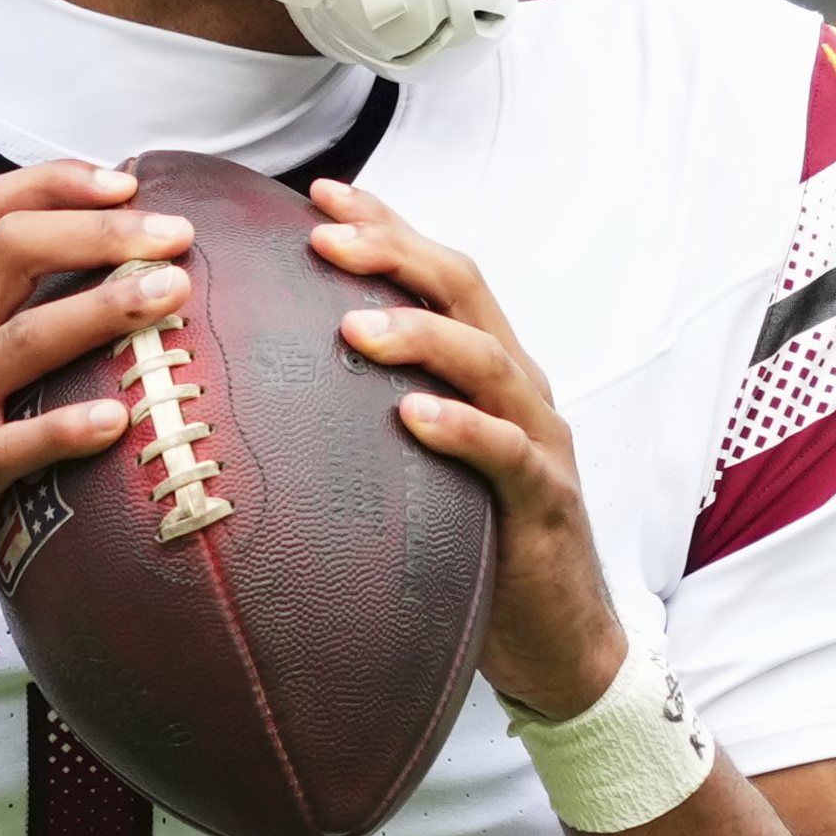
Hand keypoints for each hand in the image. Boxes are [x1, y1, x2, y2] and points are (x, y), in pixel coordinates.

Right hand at [0, 162, 188, 649]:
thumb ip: (14, 347)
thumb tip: (115, 312)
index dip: (59, 183)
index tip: (130, 181)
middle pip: (10, 250)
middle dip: (100, 230)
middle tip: (174, 235)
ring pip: (19, 338)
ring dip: (100, 309)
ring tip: (170, 295)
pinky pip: (10, 446)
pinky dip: (65, 429)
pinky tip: (119, 423)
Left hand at [312, 179, 627, 714]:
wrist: (560, 641)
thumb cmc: (478, 545)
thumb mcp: (421, 464)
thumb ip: (373, 415)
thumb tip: (275, 386)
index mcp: (487, 368)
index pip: (439, 275)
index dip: (387, 227)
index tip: (320, 194)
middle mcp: (518, 387)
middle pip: (464, 291)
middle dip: (394, 254)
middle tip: (323, 236)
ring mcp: (537, 440)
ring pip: (486, 361)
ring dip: (420, 334)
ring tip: (356, 324)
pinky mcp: (543, 501)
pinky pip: (505, 452)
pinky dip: (460, 428)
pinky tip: (411, 416)